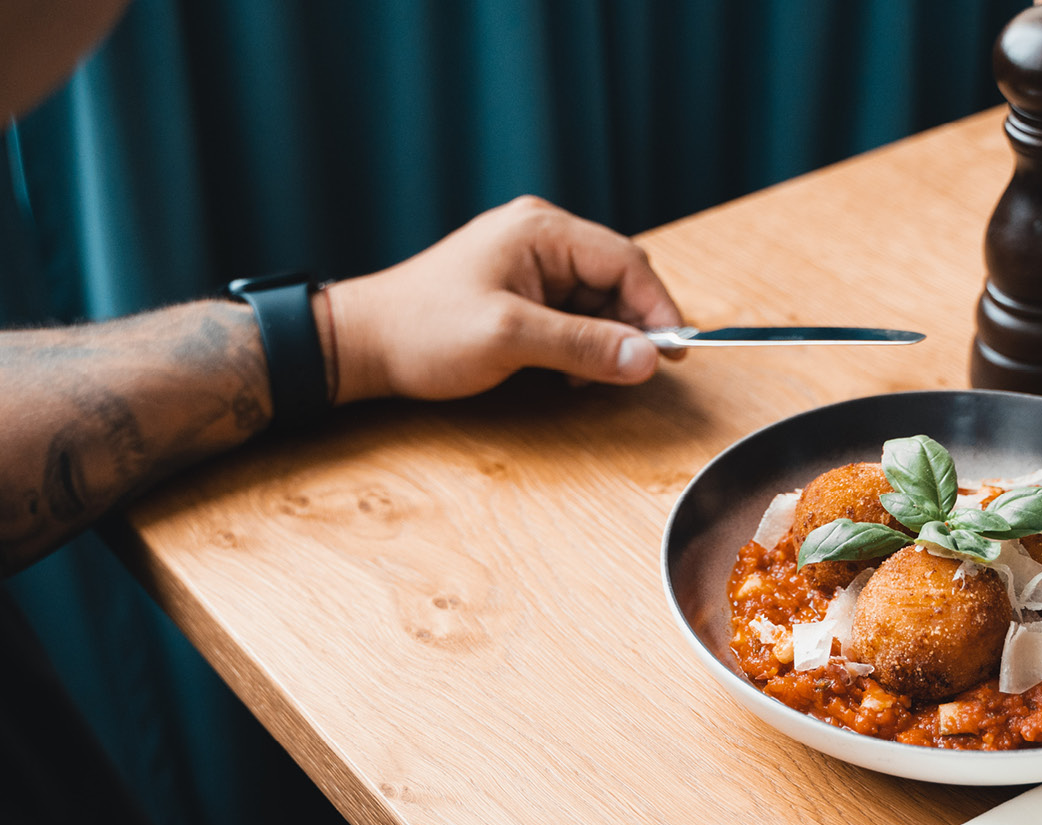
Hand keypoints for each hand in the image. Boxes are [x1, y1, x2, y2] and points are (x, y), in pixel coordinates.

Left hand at [320, 195, 684, 402]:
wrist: (365, 343)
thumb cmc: (424, 330)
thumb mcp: (511, 340)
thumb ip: (583, 346)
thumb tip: (646, 358)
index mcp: (542, 231)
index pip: (627, 262)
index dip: (658, 309)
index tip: (675, 352)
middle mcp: (542, 236)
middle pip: (618, 280)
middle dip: (630, 328)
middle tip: (633, 371)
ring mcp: (531, 261)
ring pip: (599, 301)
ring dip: (603, 341)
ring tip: (579, 374)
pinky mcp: (522, 288)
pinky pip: (574, 312)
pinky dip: (580, 343)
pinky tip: (561, 369)